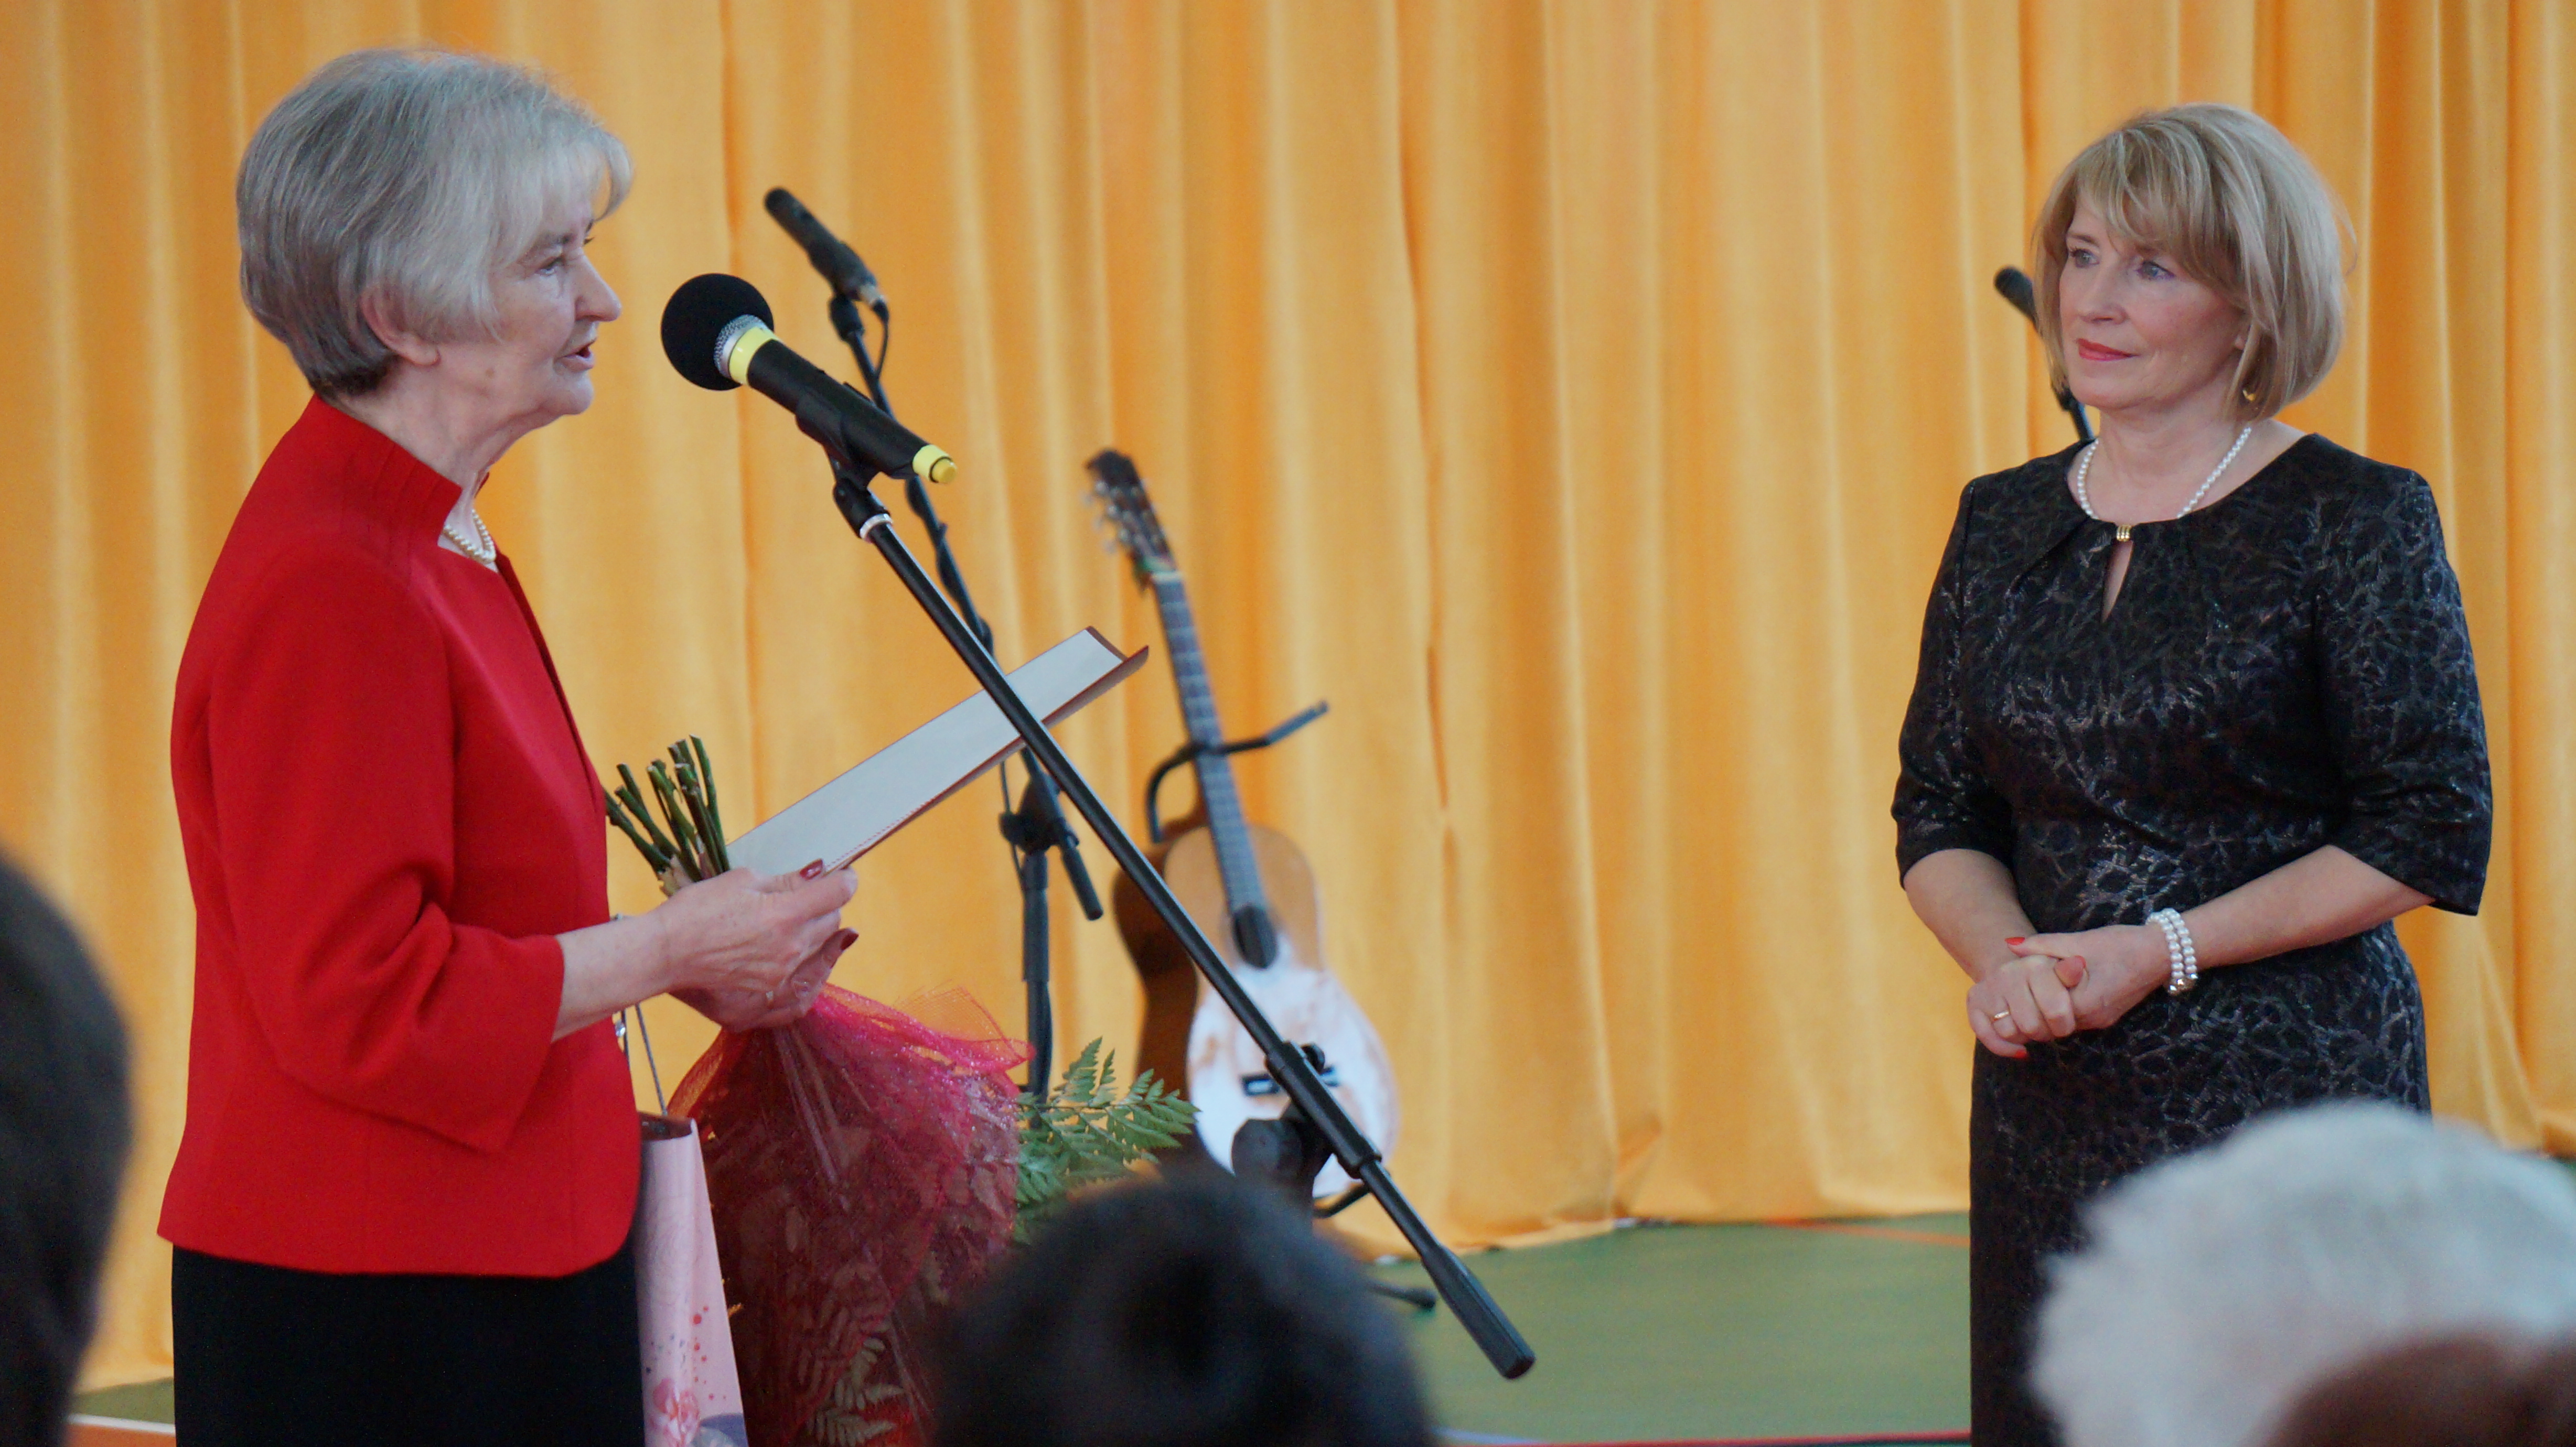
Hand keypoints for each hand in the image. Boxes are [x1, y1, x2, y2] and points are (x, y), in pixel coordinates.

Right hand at [647, 863, 856, 1026]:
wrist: (664, 953)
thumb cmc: (696, 910)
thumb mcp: (742, 881)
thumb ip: (784, 881)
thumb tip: (815, 875)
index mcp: (785, 914)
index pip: (839, 893)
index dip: (844, 879)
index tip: (841, 874)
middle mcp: (790, 947)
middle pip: (832, 921)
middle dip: (827, 905)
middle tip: (811, 895)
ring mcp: (780, 974)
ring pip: (819, 949)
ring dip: (816, 932)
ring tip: (799, 920)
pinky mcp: (767, 992)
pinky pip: (801, 977)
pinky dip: (804, 961)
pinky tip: (795, 951)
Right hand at [1966, 951, 2087, 1057]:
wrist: (2016, 973)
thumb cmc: (2048, 981)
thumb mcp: (2066, 977)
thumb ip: (2072, 975)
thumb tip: (2078, 964)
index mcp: (2036, 965)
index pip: (2056, 1012)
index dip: (2064, 1024)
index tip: (2066, 1020)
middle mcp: (2008, 973)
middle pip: (2031, 1026)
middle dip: (2044, 1033)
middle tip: (2048, 1026)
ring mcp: (1989, 986)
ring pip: (2009, 1033)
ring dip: (2024, 1038)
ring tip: (2032, 1027)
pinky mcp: (1974, 1000)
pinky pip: (1987, 1036)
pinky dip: (2005, 1048)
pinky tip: (2019, 1048)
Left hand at [2006, 924, 2168, 1032]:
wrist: (2161, 954)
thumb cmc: (2122, 944)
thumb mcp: (2079, 940)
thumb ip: (2043, 945)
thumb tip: (2010, 945)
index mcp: (2085, 1002)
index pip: (2040, 1014)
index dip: (2023, 1002)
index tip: (2014, 986)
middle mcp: (2092, 1019)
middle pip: (2048, 1024)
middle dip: (2032, 1008)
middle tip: (2020, 988)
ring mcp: (2100, 1021)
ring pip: (2060, 1024)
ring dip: (2046, 1009)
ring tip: (2037, 987)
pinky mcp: (2105, 1018)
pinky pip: (2073, 1020)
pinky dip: (2061, 1008)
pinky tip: (2056, 990)